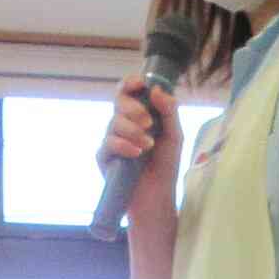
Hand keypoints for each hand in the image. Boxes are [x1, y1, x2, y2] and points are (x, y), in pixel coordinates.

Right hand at [95, 73, 180, 219]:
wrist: (157, 195)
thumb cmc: (166, 165)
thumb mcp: (174, 135)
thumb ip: (168, 111)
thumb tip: (156, 90)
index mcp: (138, 114)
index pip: (128, 91)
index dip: (130, 83)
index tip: (140, 84)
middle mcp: (123, 123)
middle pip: (118, 102)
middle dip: (134, 109)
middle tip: (148, 123)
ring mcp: (112, 139)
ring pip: (114, 122)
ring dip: (133, 132)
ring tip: (148, 146)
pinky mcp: (104, 157)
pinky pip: (108, 143)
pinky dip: (123, 146)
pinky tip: (136, 154)